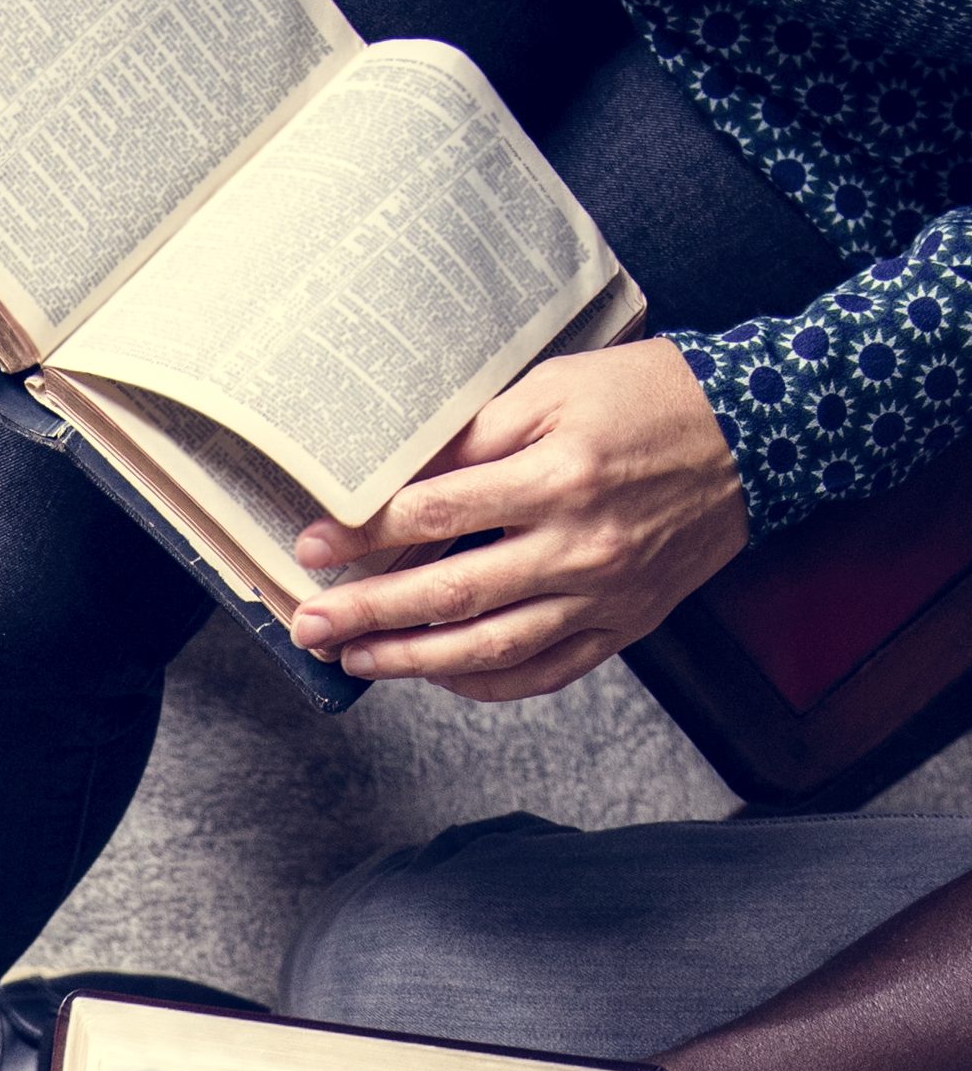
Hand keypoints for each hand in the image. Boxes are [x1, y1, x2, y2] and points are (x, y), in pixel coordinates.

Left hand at [287, 338, 745, 700]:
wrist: (763, 434)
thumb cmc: (652, 400)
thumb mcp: (560, 387)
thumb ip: (479, 435)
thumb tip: (396, 475)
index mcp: (560, 475)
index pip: (437, 511)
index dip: (365, 533)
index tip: (312, 545)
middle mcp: (579, 545)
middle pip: (450, 592)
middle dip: (367, 614)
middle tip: (308, 626)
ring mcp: (602, 595)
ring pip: (488, 647)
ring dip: (410, 661)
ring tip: (353, 659)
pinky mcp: (623, 625)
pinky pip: (542, 673)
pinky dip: (482, 683)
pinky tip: (435, 675)